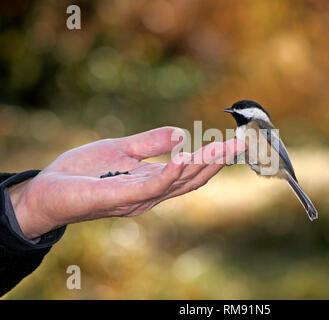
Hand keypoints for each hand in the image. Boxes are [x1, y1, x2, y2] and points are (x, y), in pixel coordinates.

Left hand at [8, 127, 245, 238]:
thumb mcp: (122, 150)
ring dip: (201, 165)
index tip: (232, 141)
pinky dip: (170, 173)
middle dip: (216, 162)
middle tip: (239, 143)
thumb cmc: (83, 172)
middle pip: (191, 179)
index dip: (212, 158)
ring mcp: (138, 198)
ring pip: (177, 182)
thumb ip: (151, 142)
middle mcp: (151, 195)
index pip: (190, 172)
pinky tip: (184, 157)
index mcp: (153, 183)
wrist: (48, 190)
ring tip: (221, 148)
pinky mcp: (120, 197)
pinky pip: (151, 186)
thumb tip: (182, 133)